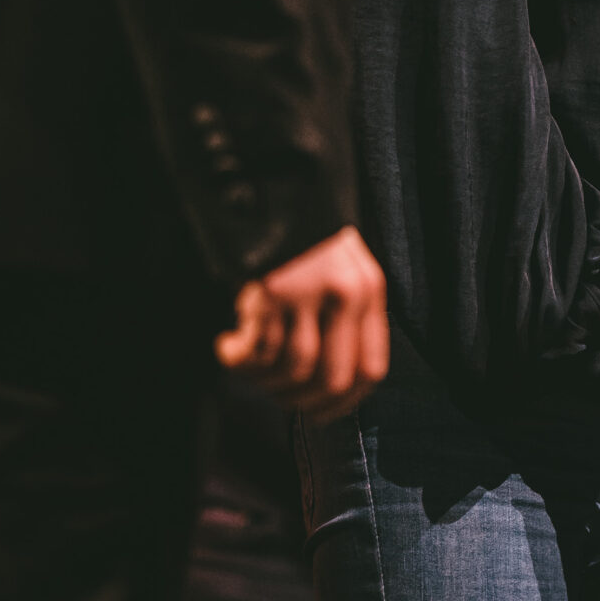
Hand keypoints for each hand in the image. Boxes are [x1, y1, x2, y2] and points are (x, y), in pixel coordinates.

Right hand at [217, 224, 389, 419]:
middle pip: (332, 379)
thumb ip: (344, 322)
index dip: (345, 404)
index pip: (370, 369)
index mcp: (370, 290)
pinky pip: (260, 350)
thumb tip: (330, 390)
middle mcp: (346, 293)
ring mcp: (311, 292)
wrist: (274, 186)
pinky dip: (240, 360)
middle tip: (280, 400)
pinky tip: (228, 347)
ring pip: (294, 369)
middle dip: (303, 403)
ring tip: (250, 368)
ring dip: (267, 381)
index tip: (321, 414)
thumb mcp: (343, 272)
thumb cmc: (305, 239)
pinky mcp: (272, 290)